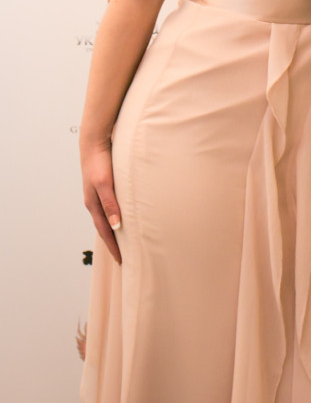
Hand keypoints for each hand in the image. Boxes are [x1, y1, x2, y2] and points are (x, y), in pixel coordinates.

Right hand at [81, 143, 121, 263]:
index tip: (121, 260)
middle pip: (105, 227)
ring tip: (125, 240)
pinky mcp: (104, 186)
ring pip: (107, 217)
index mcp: (94, 204)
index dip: (113, 246)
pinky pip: (110, 206)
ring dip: (115, 230)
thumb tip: (115, 226)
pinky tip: (123, 216)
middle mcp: (95, 202)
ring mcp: (98, 194)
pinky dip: (116, 216)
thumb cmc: (99, 162)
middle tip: (124, 256)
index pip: (105, 231)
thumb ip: (110, 204)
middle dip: (113, 242)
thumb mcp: (105, 184)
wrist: (94, 142)